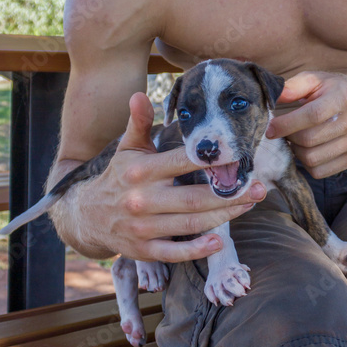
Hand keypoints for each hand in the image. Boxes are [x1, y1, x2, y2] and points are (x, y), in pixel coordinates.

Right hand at [77, 92, 266, 262]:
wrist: (86, 216)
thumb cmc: (117, 177)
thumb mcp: (127, 148)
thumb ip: (137, 122)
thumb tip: (139, 94)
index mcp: (141, 171)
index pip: (183, 163)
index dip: (212, 160)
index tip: (239, 156)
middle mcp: (142, 200)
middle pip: (194, 199)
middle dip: (230, 194)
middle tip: (260, 188)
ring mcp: (143, 227)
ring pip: (190, 224)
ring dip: (224, 216)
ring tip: (250, 205)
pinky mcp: (143, 250)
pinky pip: (174, 253)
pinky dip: (197, 250)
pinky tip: (219, 241)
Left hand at [265, 72, 346, 176]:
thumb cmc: (333, 90)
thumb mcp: (315, 80)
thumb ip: (293, 86)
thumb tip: (273, 98)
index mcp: (344, 97)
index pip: (313, 115)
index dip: (287, 124)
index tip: (270, 128)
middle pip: (310, 140)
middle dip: (289, 138)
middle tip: (283, 132)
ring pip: (312, 159)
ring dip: (296, 151)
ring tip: (294, 140)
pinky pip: (320, 172)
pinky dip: (306, 164)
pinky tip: (306, 150)